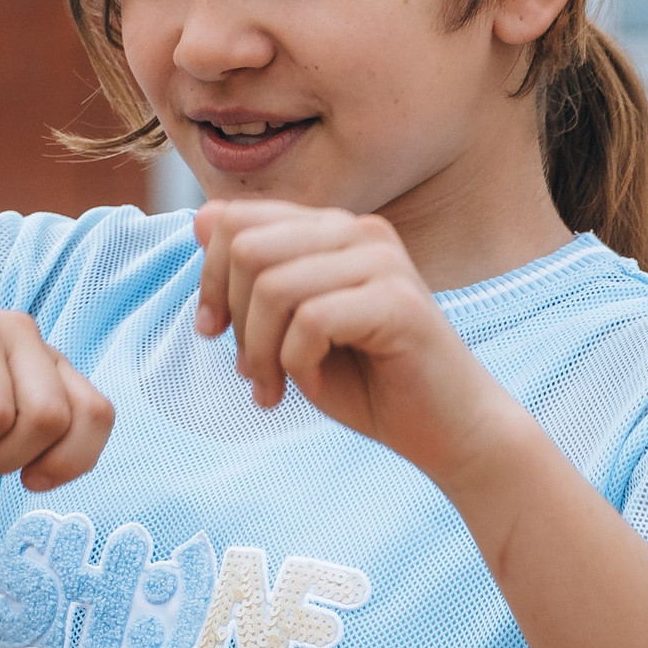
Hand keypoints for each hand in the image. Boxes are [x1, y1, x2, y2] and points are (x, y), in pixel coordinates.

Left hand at [194, 200, 525, 480]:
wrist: (448, 430)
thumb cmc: (369, 382)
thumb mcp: (288, 328)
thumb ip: (250, 276)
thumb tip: (199, 218)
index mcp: (331, 229)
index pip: (236, 220)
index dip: (209, 279)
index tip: (214, 331)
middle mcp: (358, 230)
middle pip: (246, 248)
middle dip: (233, 319)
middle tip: (252, 372)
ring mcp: (383, 261)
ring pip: (273, 286)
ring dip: (261, 351)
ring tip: (276, 387)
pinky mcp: (399, 301)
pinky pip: (311, 321)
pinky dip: (297, 364)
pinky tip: (315, 385)